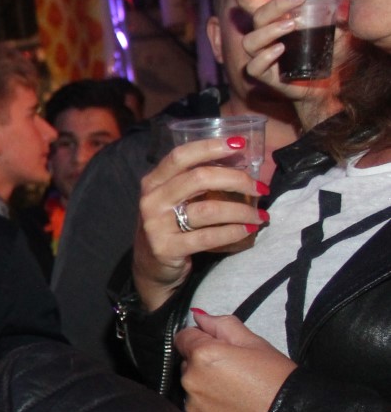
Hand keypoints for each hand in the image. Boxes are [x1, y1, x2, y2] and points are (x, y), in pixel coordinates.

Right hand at [133, 138, 264, 310]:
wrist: (150, 267)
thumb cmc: (170, 226)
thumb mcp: (172, 199)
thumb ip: (192, 181)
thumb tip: (238, 158)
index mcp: (153, 182)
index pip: (181, 156)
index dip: (210, 147)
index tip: (239, 145)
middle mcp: (151, 200)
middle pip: (199, 178)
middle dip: (237, 180)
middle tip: (260, 188)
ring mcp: (156, 225)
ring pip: (209, 209)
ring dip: (242, 211)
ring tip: (260, 215)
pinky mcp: (166, 248)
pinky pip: (208, 237)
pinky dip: (233, 232)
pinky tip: (248, 230)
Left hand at [176, 309, 295, 411]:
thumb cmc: (279, 380)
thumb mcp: (256, 344)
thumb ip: (222, 325)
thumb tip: (198, 316)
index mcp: (203, 354)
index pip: (183, 338)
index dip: (200, 341)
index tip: (219, 350)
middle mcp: (190, 380)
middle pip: (187, 365)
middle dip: (203, 367)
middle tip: (234, 376)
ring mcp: (192, 407)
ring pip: (190, 390)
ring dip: (204, 390)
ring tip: (235, 397)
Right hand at [229, 0, 343, 128]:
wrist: (330, 85)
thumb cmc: (328, 54)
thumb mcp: (335, 29)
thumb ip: (336, 13)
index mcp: (275, 23)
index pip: (253, 4)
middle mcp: (265, 38)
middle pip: (256, 17)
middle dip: (274, 5)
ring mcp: (264, 57)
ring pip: (251, 41)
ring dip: (269, 30)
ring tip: (292, 25)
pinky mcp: (268, 76)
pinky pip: (255, 67)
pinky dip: (265, 57)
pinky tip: (280, 49)